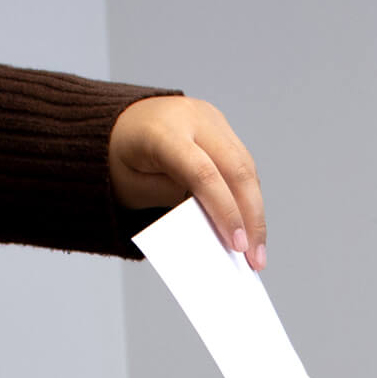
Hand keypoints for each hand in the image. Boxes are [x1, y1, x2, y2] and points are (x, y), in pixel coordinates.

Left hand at [109, 95, 265, 268]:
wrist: (119, 122)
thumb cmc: (123, 160)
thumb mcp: (136, 189)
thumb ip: (174, 205)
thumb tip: (216, 231)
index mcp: (163, 131)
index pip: (204, 173)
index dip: (225, 211)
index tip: (238, 247)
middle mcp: (192, 118)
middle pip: (236, 169)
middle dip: (251, 218)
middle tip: (256, 259)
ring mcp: (211, 120)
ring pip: (247, 168)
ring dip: (256, 212)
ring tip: (257, 251)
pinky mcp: (222, 129)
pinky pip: (244, 166)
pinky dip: (250, 198)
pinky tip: (251, 227)